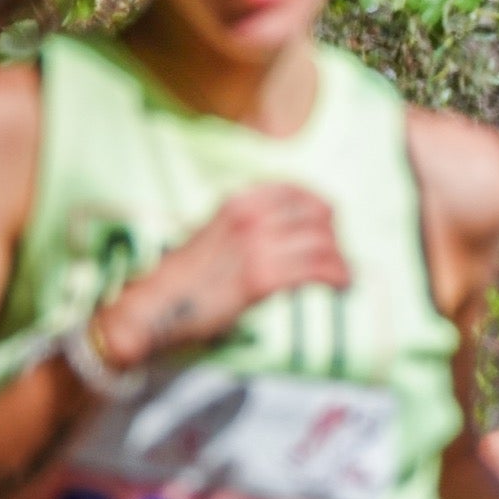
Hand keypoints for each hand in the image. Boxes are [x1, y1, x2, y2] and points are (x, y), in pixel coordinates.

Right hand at [95, 184, 350, 367]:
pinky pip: (318, 269)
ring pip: (324, 243)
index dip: (322, 211)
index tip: (329, 229)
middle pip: (319, 215)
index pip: (299, 192)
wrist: (154, 306)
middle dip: (335, 238)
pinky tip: (342, 287)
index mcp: (239, 201)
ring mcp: (258, 245)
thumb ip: (250, 228)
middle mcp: (250, 216)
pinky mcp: (263, 277)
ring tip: (344, 278)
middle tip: (337, 259)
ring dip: (341, 261)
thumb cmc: (185, 279)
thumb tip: (288, 235)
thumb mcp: (216, 235)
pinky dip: (339, 277)